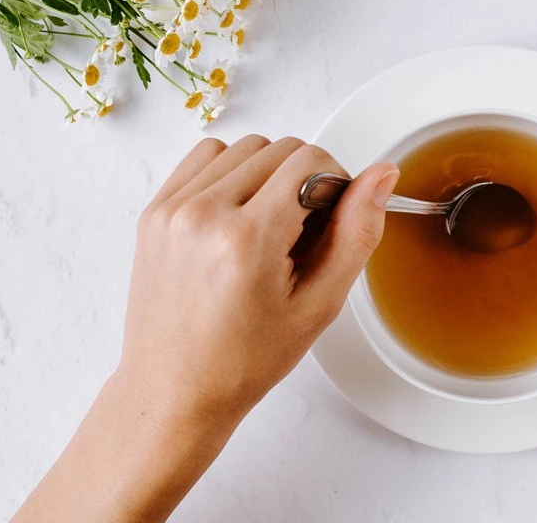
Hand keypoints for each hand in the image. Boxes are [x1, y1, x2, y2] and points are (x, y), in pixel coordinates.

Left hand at [121, 135, 399, 419]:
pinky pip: (206, 156)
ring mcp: (172, 209)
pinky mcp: (155, 209)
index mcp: (246, 240)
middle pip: (280, 149)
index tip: (329, 224)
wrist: (174, 389)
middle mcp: (203, 214)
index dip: (335, 186)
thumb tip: (382, 175)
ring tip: (267, 229)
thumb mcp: (319, 304)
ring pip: (246, 146)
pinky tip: (238, 216)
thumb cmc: (243, 360)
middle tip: (300, 237)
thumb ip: (357, 233)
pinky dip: (231, 173)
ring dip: (268, 175)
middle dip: (304, 182)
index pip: (311, 161)